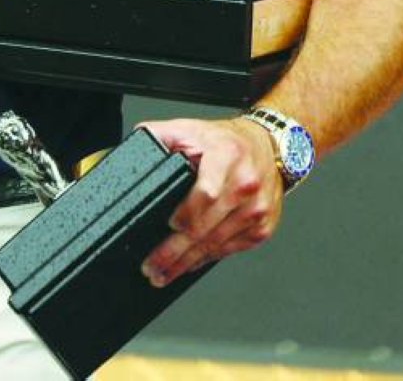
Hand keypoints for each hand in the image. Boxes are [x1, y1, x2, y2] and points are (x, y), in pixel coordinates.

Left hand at [136, 116, 281, 285]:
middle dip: (175, 251)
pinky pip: (229, 249)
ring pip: (216, 244)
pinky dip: (206, 258)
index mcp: (227, 156)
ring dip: (187, 262)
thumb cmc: (226, 141)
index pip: (208, 192)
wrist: (268, 147)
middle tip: (152, 266)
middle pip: (207, 226)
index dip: (187, 212)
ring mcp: (256, 210)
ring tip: (163, 273)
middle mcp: (245, 184)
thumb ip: (160, 135)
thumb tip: (134, 148)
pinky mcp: (261, 228)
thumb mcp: (191, 127)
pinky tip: (189, 264)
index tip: (169, 224)